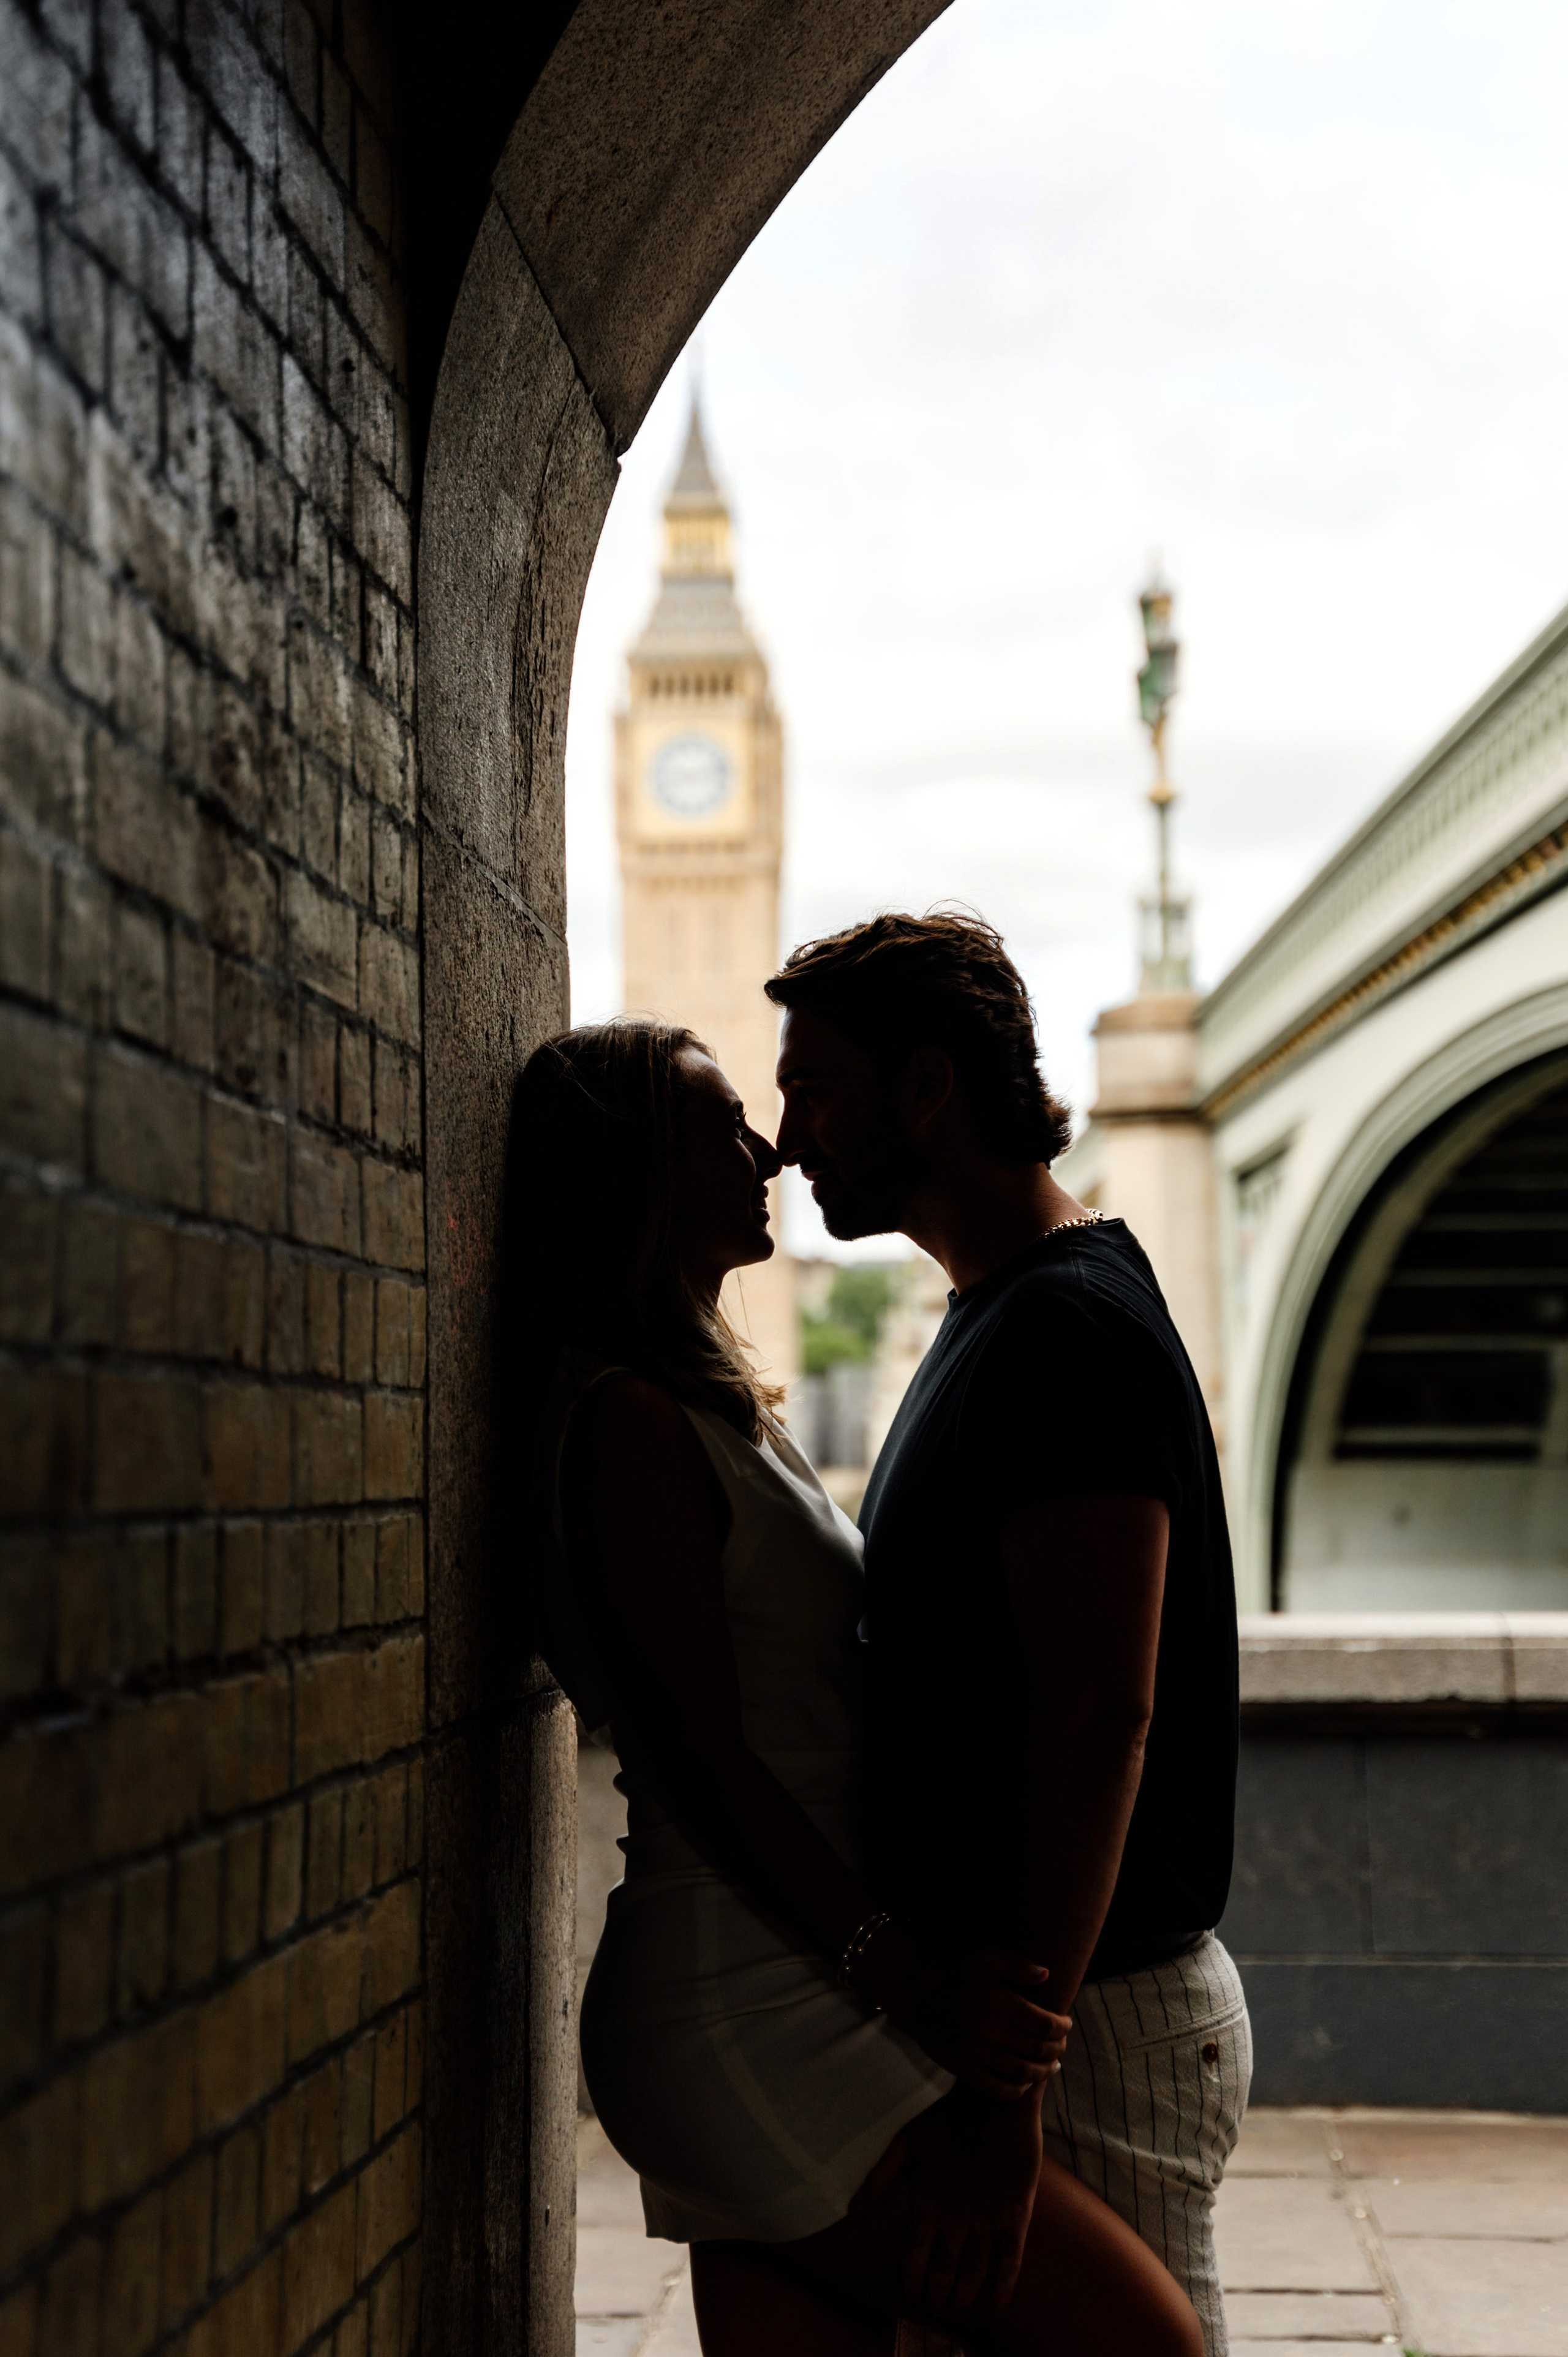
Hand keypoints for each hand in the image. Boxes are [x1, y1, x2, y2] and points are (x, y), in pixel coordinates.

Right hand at [859, 1930, 1070, 2098]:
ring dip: (1043, 2072)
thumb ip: (1017, 1965)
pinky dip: (1018, 2089)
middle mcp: (990, 2030)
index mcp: (1000, 2003)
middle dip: (1056, 2049)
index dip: (1062, 2027)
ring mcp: (976, 2053)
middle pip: (1037, 2049)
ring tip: (1050, 2066)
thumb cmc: (958, 1975)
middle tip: (1061, 2046)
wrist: (919, 1996)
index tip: (1066, 2024)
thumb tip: (1047, 1974)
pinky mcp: (964, 2069)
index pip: (1044, 2023)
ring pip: (1022, 2071)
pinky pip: (999, 2088)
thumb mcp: (985, 1959)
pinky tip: (1026, 2082)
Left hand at [900, 2084, 1043, 2328]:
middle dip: (937, 2300)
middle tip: (936, 2312)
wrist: (995, 2102)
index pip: (913, 2260)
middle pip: (943, 2276)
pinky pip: (1009, 2264)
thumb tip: (853, 2212)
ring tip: (957, 2316)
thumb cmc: (948, 2118)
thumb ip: (880, 2179)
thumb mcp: (906, 2142)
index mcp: (927, 2206)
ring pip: (972, 2277)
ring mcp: (987, 2222)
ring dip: (963, 2302)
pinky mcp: (1015, 2217)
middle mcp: (956, 2221)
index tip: (912, 2299)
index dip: (911, 2284)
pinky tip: (994, 2310)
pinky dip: (1001, 2292)